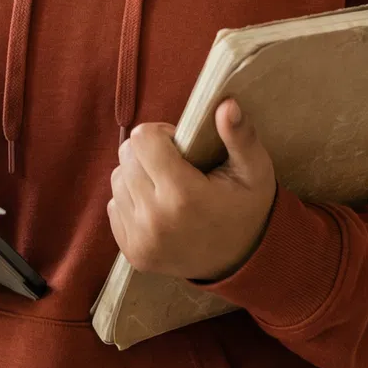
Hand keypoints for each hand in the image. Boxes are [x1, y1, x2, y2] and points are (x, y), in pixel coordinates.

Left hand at [108, 99, 276, 282]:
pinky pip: (113, 207)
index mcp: (182, 195)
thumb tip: (226, 105)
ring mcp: (140, 240)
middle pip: (126, 156)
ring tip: (165, 186)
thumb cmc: (246, 208)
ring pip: (117, 180)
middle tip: (174, 166)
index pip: (141, 139)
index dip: (161, 134)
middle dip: (147, 153)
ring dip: (137, 176)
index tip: (180, 147)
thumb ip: (240, 136)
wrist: (241, 262)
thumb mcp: (254, 170)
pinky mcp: (132, 253)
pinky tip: (158, 208)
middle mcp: (155, 219)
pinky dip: (131, 201)